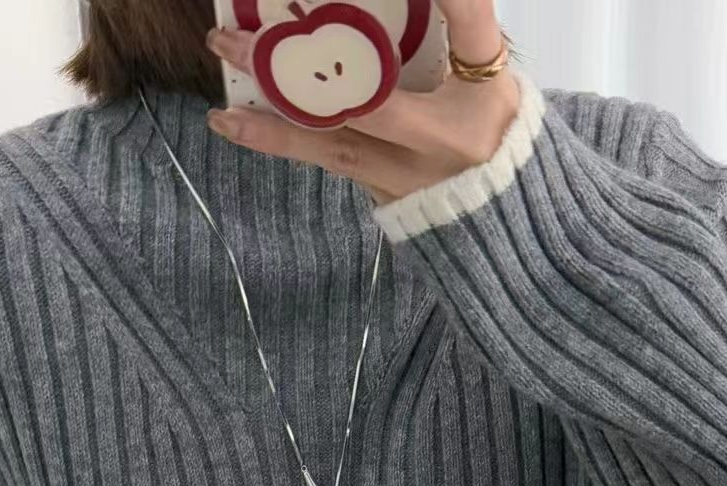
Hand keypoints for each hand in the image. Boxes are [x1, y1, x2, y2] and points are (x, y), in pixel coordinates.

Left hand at [203, 1, 519, 204]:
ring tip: (222, 111)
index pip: (470, 28)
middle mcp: (440, 144)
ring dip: (271, 126)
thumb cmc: (494, 130)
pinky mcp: (381, 194)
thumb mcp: (490, 75)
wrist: (504, 217)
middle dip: (299, 66)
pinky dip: (282, 140)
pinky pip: (327, 160)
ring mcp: (405, 176)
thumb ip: (463, 26)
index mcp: (480, 99)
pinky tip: (237, 123)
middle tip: (239, 38)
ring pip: (332, 146)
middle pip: (365, 99)